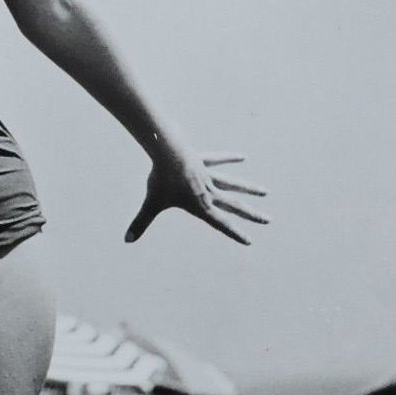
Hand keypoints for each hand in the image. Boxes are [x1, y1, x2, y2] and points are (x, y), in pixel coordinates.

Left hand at [125, 149, 267, 245]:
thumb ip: (140, 222)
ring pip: (234, 183)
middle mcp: (208, 192)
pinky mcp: (203, 159)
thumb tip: (126, 240)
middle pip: (234, 206)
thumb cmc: (160, 180)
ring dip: (249, 189)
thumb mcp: (150, 204)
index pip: (221, 223)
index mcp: (200, 205)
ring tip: (266, 192)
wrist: (168, 153)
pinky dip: (230, 158)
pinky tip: (243, 157)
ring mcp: (208, 175)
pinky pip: (219, 159)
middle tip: (269, 219)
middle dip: (251, 215)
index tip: (249, 241)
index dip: (235, 233)